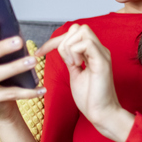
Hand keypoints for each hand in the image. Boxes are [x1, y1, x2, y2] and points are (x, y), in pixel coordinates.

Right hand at [0, 22, 45, 120]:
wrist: (1, 104)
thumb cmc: (5, 77)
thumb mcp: (3, 61)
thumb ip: (6, 49)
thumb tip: (19, 36)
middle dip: (1, 47)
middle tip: (19, 41)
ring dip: (16, 66)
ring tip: (33, 61)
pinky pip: (9, 94)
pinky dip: (28, 91)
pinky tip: (41, 89)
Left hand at [37, 24, 133, 141]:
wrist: (102, 114)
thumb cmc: (91, 98)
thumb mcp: (75, 74)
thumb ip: (71, 60)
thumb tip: (62, 49)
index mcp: (92, 52)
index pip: (73, 33)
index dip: (54, 40)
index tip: (39, 53)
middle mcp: (99, 50)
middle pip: (78, 27)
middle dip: (63, 41)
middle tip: (65, 62)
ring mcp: (102, 54)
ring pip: (82, 30)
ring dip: (70, 46)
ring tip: (73, 64)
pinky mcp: (102, 62)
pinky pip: (86, 43)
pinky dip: (75, 52)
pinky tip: (77, 65)